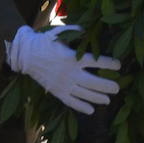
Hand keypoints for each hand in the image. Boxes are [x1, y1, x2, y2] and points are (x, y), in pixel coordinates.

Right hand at [6, 24, 120, 114]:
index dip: (108, 64)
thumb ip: (75, 31)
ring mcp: (62, 84)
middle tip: (118, 88)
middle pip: (92, 82)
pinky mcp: (56, 91)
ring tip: (108, 100)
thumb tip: (87, 31)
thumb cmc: (44, 42)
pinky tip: (91, 111)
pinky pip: (70, 102)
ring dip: (97, 98)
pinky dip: (81, 107)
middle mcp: (69, 73)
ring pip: (83, 94)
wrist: (25, 55)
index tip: (118, 65)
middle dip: (106, 86)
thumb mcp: (59, 33)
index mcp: (71, 58)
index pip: (95, 62)